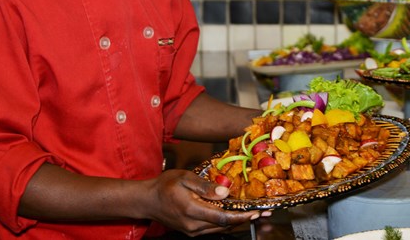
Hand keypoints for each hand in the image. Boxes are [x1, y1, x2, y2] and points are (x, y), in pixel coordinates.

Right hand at [141, 170, 269, 235]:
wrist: (146, 201)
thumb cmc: (164, 186)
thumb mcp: (185, 178)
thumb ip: (205, 186)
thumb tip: (225, 192)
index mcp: (192, 210)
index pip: (222, 218)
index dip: (241, 217)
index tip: (256, 212)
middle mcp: (193, 225)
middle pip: (224, 226)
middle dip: (244, 220)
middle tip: (263, 213)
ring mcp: (192, 230)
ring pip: (219, 229)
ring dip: (237, 223)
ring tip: (253, 214)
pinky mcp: (191, 231)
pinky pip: (212, 229)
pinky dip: (225, 223)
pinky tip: (234, 215)